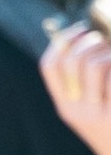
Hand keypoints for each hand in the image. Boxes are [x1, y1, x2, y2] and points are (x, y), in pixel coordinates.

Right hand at [43, 18, 110, 154]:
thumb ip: (83, 78)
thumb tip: (81, 34)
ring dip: (109, 53)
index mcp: (64, 105)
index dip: (64, 41)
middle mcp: (75, 111)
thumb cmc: (110, 123)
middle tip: (105, 44)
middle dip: (92, 42)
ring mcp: (95, 113)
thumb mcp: (91, 104)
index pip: (50, 66)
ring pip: (95, 64)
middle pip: (73, 61)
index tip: (80, 30)